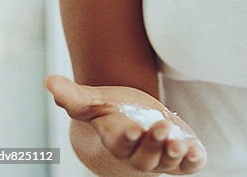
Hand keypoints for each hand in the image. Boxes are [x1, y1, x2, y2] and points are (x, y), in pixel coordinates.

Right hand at [45, 74, 205, 173]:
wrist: (133, 129)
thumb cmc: (113, 113)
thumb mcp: (94, 102)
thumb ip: (74, 96)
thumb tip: (49, 81)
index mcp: (117, 139)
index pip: (119, 142)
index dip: (126, 137)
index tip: (132, 130)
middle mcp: (138, 154)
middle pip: (144, 157)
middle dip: (153, 144)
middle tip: (162, 128)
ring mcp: (161, 158)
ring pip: (167, 163)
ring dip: (174, 154)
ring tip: (180, 143)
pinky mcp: (182, 157)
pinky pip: (188, 166)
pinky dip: (194, 161)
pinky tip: (198, 151)